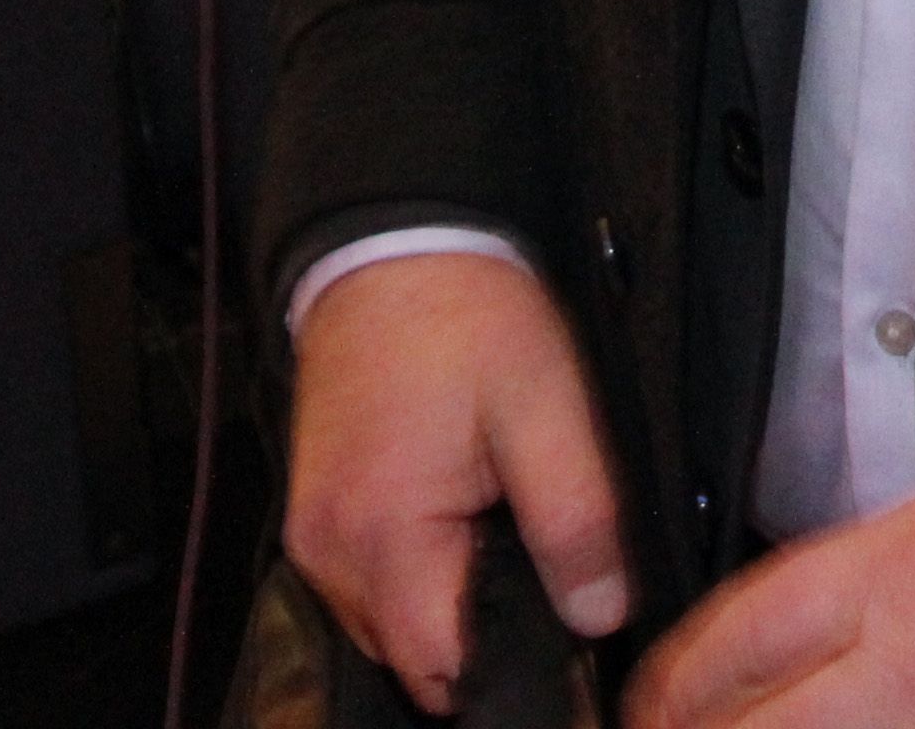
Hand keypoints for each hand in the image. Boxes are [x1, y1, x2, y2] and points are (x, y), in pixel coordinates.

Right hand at [287, 250, 635, 710]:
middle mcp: (332, 551)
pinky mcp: (315, 512)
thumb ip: (576, 520)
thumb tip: (599, 614)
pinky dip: (412, 572)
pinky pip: (365, 583)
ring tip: (493, 531)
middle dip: (474, 637)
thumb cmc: (469, 317)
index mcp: (386, 534)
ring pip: (385, 626)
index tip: (553, 628)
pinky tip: (455, 519)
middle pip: (409, 658)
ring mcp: (315, 533)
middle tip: (532, 563)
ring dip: (441, 605)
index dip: (505, 666)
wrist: (395, 243)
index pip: (438, 671)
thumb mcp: (550, 408)